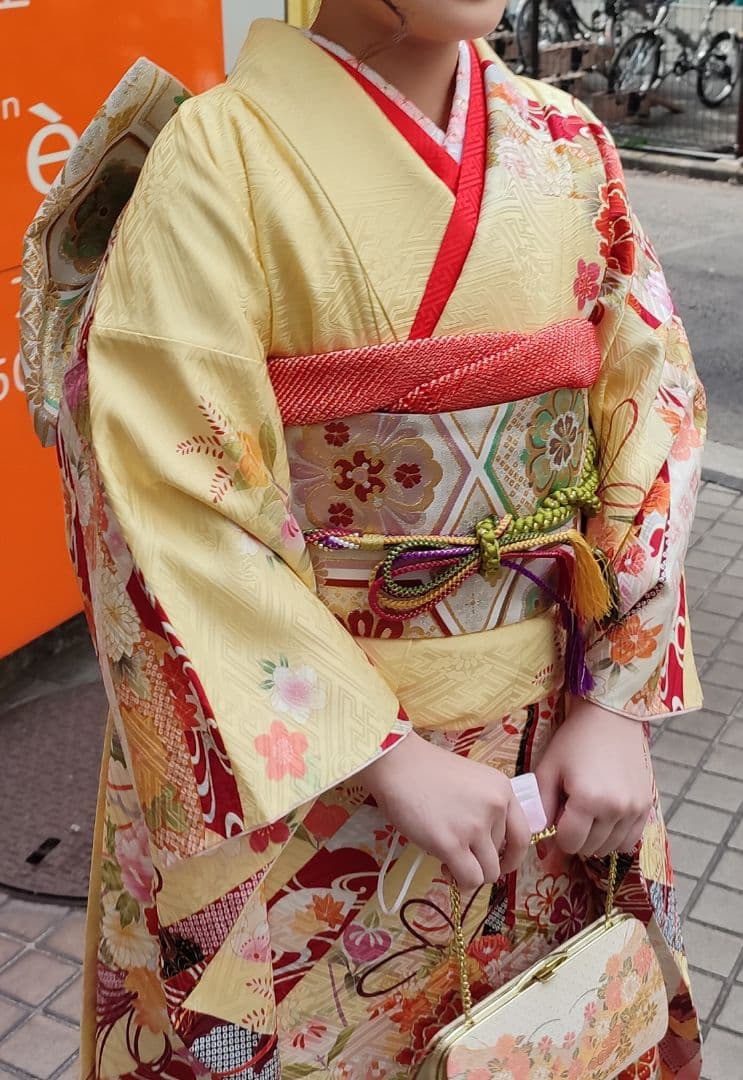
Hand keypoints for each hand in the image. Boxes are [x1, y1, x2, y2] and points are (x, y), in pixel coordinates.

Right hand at [359, 732, 530, 890]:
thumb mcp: (471, 783)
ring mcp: (475, 826)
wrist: (397, 765)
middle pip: (501, 855)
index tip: (500, 862)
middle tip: (459, 854)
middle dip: (481, 860)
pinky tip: (445, 869)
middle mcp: (495, 807)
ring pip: (488, 873)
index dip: (512, 855)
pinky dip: (459, 881)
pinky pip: (469, 879)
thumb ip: (486, 809)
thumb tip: (489, 851)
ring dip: (470, 873)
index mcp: (503, 790)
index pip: (523, 835)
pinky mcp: (452, 844)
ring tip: (449, 861)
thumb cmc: (427, 771)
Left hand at [535, 698, 652, 858]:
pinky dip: (616, 836)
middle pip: (589, 847)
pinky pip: (630, 840)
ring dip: (596, 838)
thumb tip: (538, 833)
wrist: (610, 718)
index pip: (569, 842)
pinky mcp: (647, 806)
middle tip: (571, 810)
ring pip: (610, 847)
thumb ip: (540, 804)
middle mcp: (615, 809)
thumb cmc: (575, 740)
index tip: (557, 816)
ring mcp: (634, 809)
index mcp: (587, 800)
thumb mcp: (549, 768)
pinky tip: (606, 818)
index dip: (558, 834)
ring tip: (589, 812)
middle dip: (576, 835)